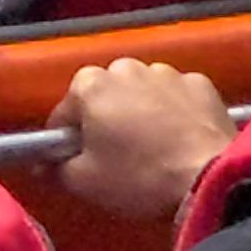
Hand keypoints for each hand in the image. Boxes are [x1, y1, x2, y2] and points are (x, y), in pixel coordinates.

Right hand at [49, 55, 232, 224]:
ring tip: (152, 149)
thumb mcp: (84, 183)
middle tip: (116, 158)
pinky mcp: (202, 84)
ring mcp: (168, 72)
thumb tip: (42, 164)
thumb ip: (54, 168)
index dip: (65, 142)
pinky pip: (177, 97)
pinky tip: (181, 140)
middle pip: (104, 97)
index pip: (64, 113)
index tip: (75, 163)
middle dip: (106, 121)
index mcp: (90, 84)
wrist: (209, 178)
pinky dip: (175, 112)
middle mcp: (126, 66)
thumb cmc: (138, 177)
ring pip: (142, 93)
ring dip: (141, 112)